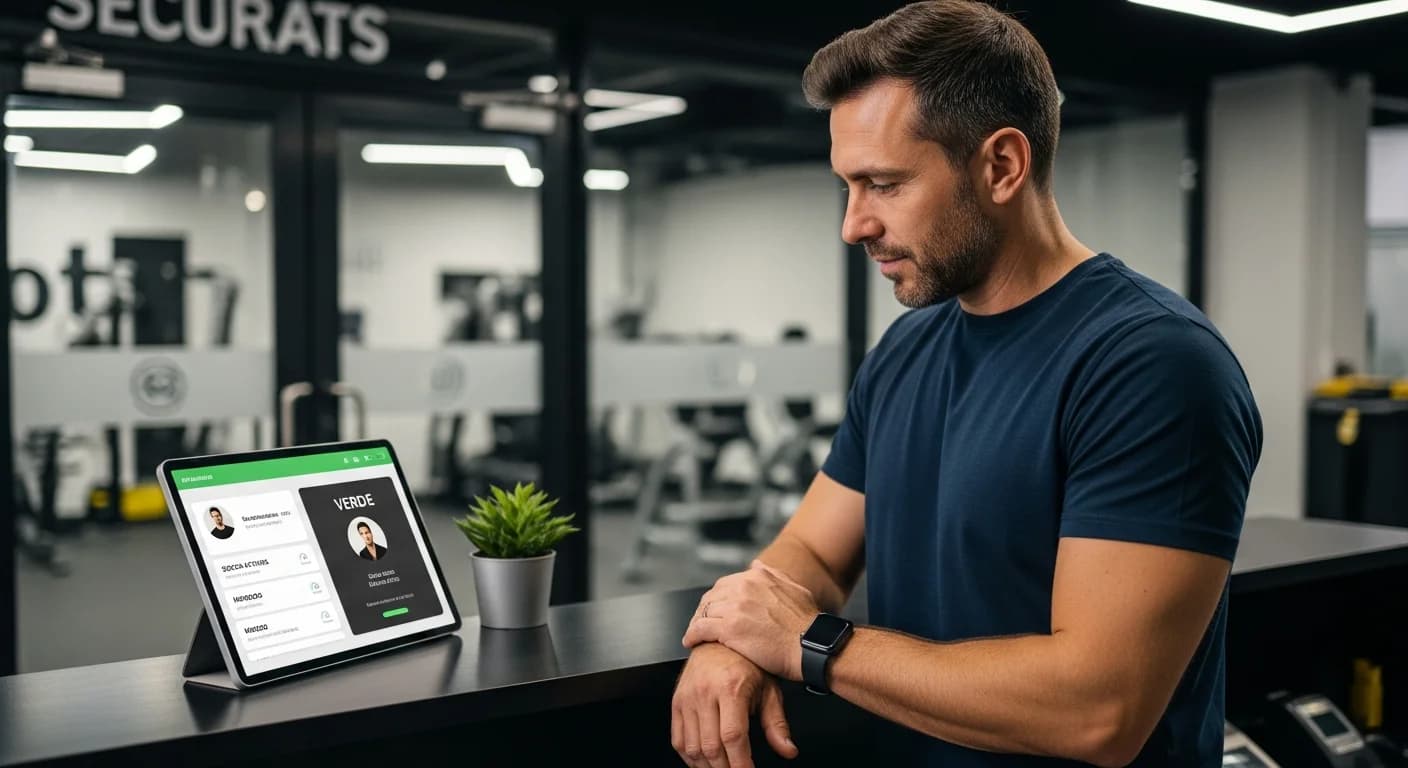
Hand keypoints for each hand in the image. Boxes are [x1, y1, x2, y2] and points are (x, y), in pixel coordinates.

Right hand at [671, 642, 798, 767]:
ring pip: (693, 747)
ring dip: (708, 766)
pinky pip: (677, 739)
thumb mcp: (768, 689)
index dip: (740, 763)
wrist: (718, 642)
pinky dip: (689, 757)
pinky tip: (703, 761)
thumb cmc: (745, 663)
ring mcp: (687, 697)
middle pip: (711, 746)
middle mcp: (705, 692)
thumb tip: (787, 749)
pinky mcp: (676, 702)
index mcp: (730, 687)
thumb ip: (777, 722)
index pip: (733, 736)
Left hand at [682, 560, 819, 680]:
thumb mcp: (794, 589)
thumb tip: (755, 566)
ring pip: (704, 612)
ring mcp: (735, 606)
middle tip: (699, 623)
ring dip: (696, 623)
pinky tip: (690, 642)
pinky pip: (700, 628)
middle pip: (711, 597)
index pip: (725, 584)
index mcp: (758, 576)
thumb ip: (773, 575)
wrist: (812, 646)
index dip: (716, 599)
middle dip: (704, 610)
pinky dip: (692, 635)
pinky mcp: (729, 628)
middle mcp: (744, 586)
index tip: (714, 610)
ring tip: (694, 634)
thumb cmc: (807, 624)